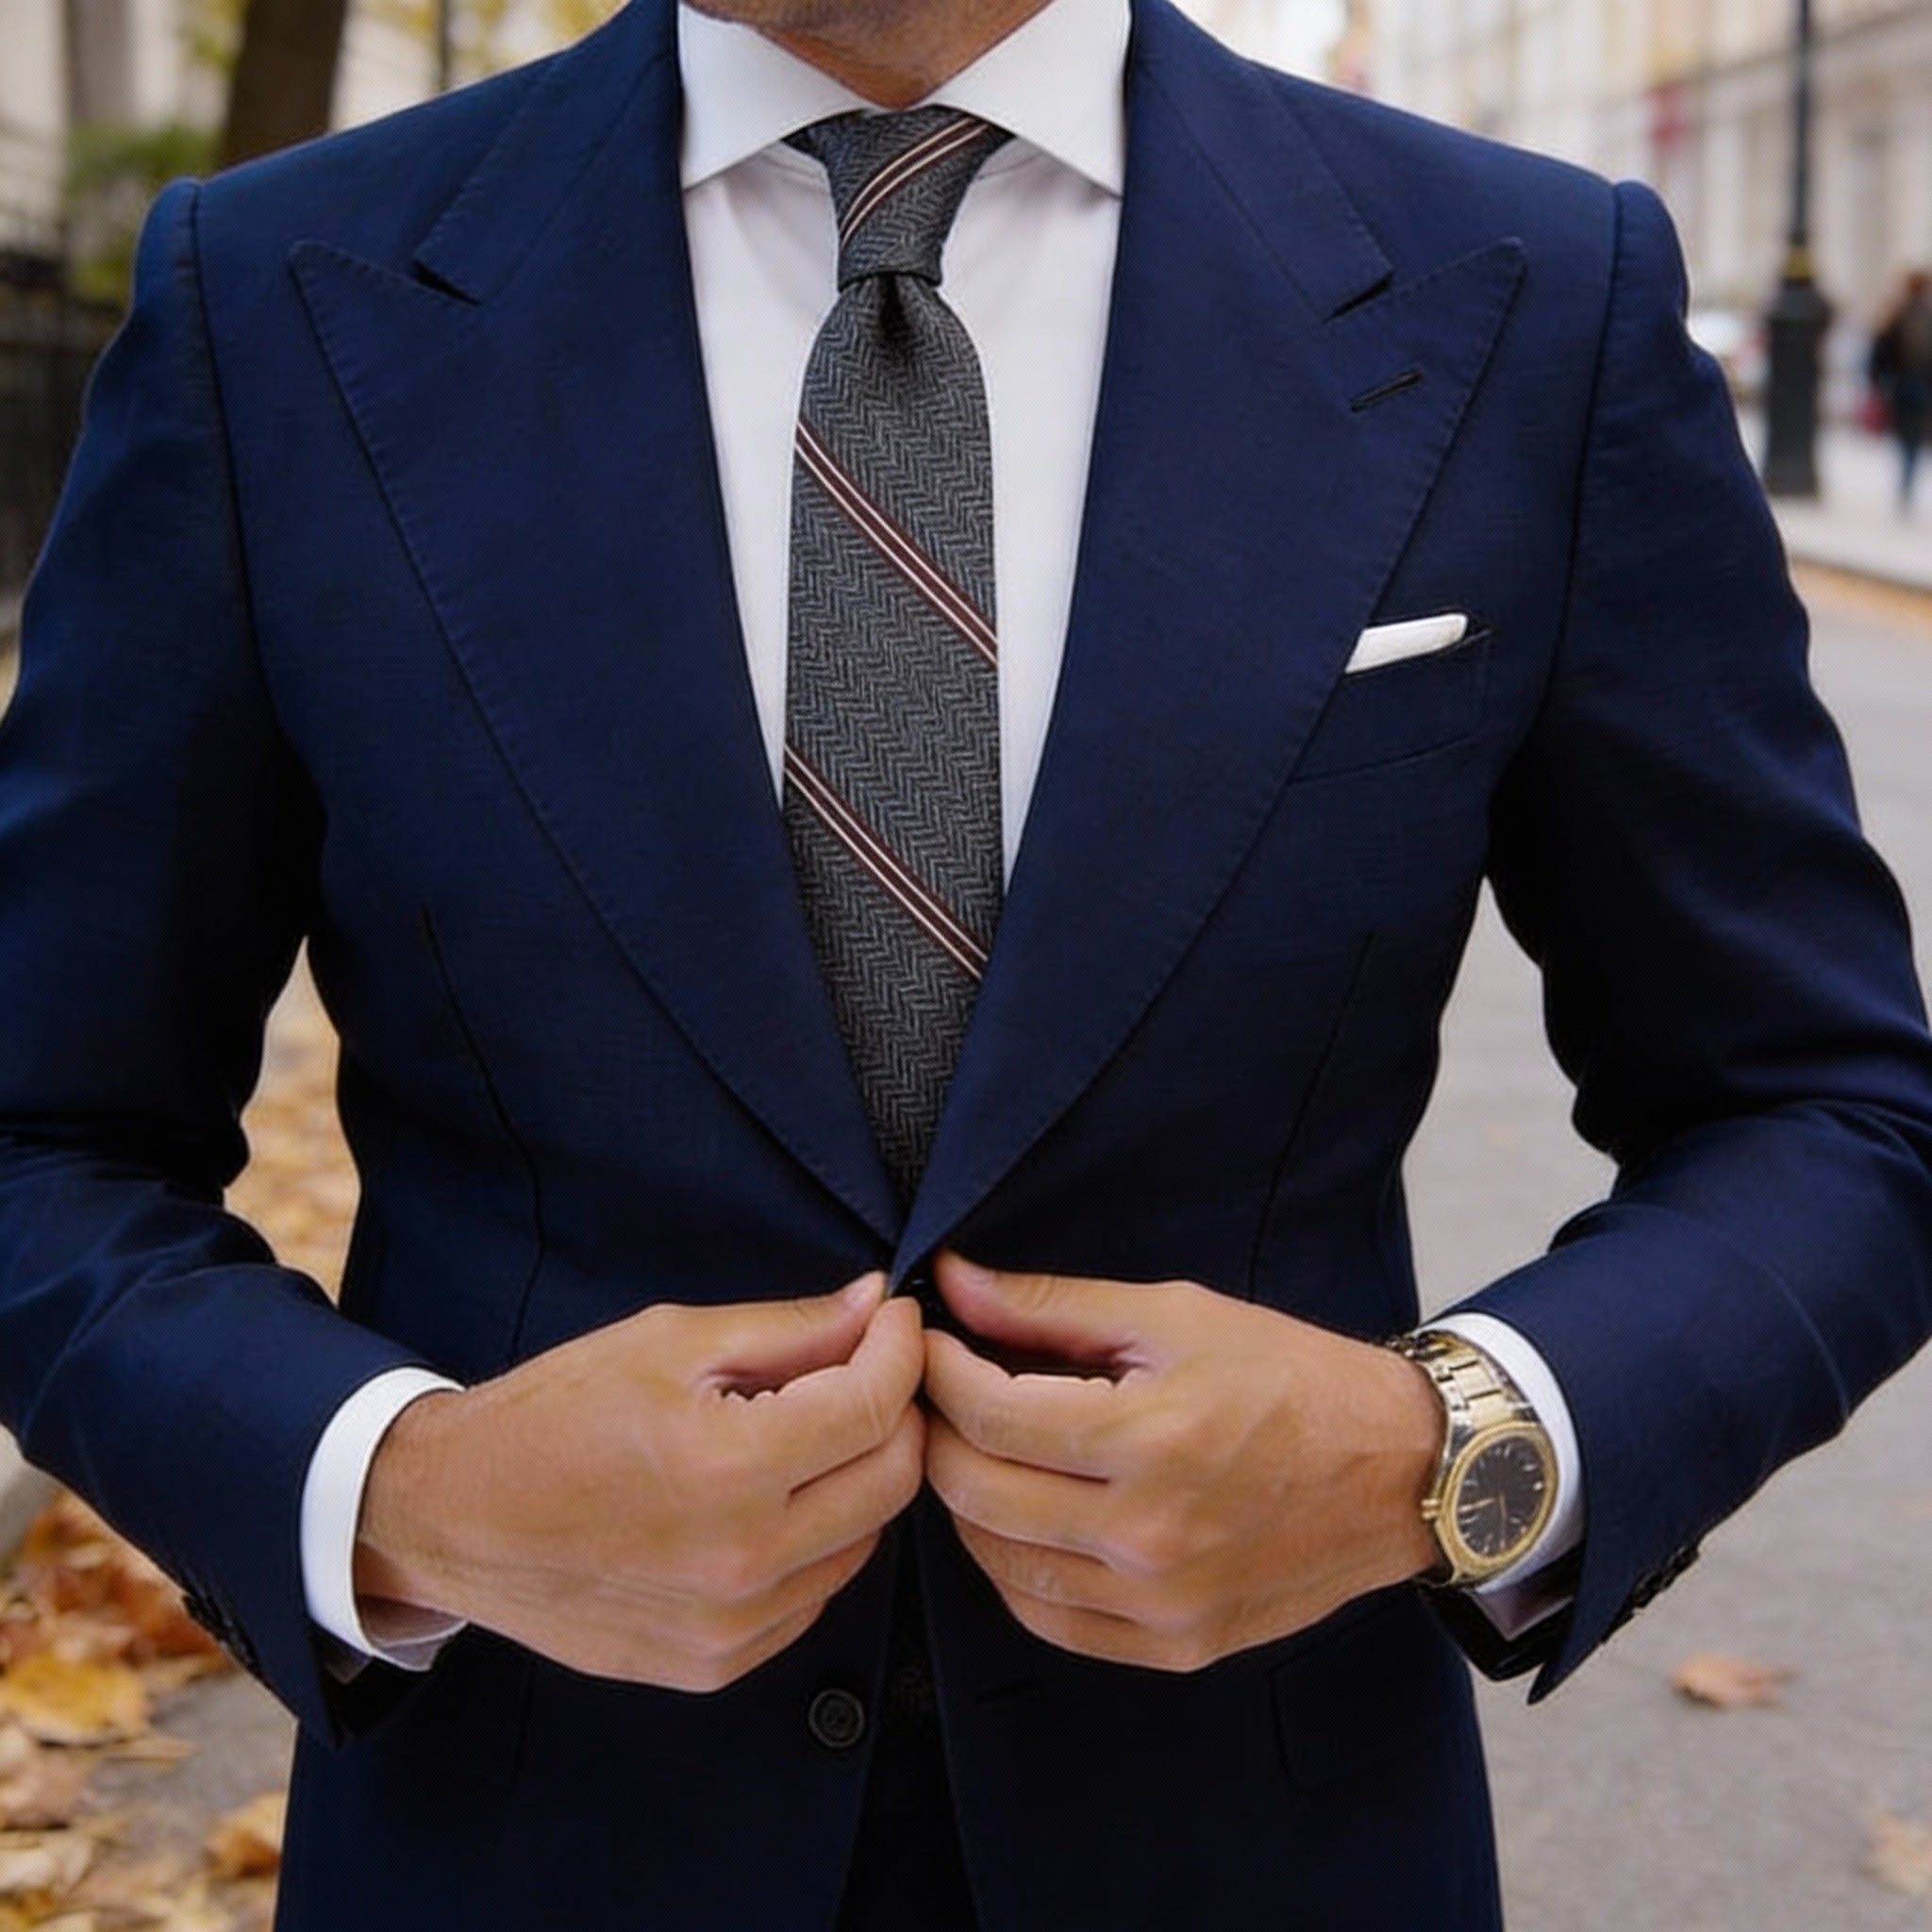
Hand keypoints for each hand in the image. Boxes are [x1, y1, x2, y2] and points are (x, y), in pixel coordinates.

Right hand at [355, 1273, 923, 1691]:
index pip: (875, 1407)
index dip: (901, 1350)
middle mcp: (743, 1560)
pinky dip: (816, 1540)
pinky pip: (814, 1594)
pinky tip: (769, 1499)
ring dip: (857, 1478)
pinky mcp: (716, 1664)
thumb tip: (875, 1305)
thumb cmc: (554, 1415)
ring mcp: (732, 1626)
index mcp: (729, 1467)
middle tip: (865, 1369)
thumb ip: (789, 1328)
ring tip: (806, 1433)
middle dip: (895, 1411)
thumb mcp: (670, 1341)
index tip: (894, 1320)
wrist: (454, 1517)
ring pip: (863, 1541)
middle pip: (892, 1480)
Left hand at [922, 1253, 1441, 1671]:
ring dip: (967, 1500)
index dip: (939, 1369)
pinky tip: (1020, 1517)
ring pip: (999, 1563)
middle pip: (977, 1491)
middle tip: (939, 1391)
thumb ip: (1053, 1307)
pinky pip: (1048, 1618)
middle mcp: (1150, 1536)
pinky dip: (1013, 1567)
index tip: (928, 1340)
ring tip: (977, 1447)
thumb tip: (954, 1282)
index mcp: (1152, 1439)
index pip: (990, 1413)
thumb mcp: (1175, 1315)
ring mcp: (1161, 1604)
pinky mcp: (1175, 1646)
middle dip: (938, 1431)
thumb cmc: (1291, 1377)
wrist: (1399, 1471)